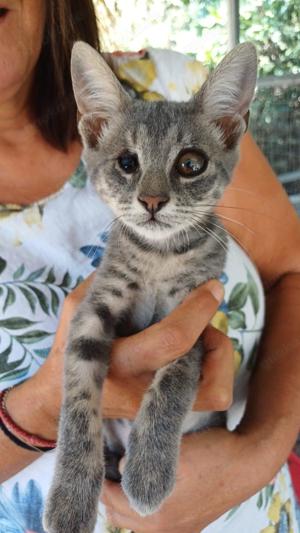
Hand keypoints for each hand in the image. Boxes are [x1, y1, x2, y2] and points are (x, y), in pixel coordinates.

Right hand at [6, 278, 231, 438]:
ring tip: (203, 335)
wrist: (60, 392)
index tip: (211, 287)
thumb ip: (106, 283)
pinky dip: (215, 368)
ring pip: (215, 393)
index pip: (171, 339)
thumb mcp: (76, 307)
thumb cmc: (70, 343)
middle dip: (217, 341)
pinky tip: (198, 348)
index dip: (198, 310)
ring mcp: (157, 407)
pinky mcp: (169, 411)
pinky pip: (211, 395)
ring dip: (218, 357)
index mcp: (115, 361)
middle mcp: (141, 392)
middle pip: (202, 378)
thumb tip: (150, 259)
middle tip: (209, 321)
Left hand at [102, 428, 271, 532]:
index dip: (99, 479)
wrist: (245, 464)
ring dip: (123, 502)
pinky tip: (144, 491)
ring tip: (122, 478)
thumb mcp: (172, 451)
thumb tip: (120, 466)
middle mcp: (161, 531)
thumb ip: (139, 461)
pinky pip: (152, 525)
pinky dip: (141, 510)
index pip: (109, 500)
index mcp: (154, 514)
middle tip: (107, 468)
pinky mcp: (187, 528)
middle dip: (109, 493)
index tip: (95, 463)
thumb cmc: (210, 454)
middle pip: (118, 514)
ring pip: (133, 521)